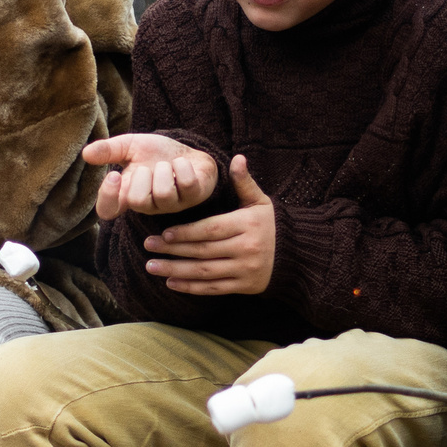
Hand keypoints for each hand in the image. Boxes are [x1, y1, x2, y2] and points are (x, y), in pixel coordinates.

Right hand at [86, 133, 217, 220]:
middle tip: (149, 167)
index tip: (114, 175)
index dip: (107, 197)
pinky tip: (183, 165)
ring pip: (163, 194)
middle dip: (143, 176)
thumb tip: (86, 154)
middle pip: (137, 201)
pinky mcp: (193, 197)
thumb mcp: (130, 146)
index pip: (107, 211)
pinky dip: (183, 166)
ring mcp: (172, 204)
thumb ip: (109, 150)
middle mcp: (148, 205)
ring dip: (165, 170)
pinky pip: (185, 184)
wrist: (188, 151)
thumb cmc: (157, 154)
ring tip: (167, 166)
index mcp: (127, 195)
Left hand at [143, 154, 275, 295]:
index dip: (186, 233)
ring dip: (176, 270)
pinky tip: (172, 283)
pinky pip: (214, 288)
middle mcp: (246, 248)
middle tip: (148, 247)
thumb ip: (244, 182)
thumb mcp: (260, 200)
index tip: (164, 233)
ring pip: (205, 271)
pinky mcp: (245, 286)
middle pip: (203, 250)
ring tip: (153, 267)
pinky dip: (192, 287)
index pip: (211, 229)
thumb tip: (237, 158)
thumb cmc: (271, 223)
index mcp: (247, 224)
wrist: (297, 255)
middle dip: (173, 250)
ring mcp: (245, 269)